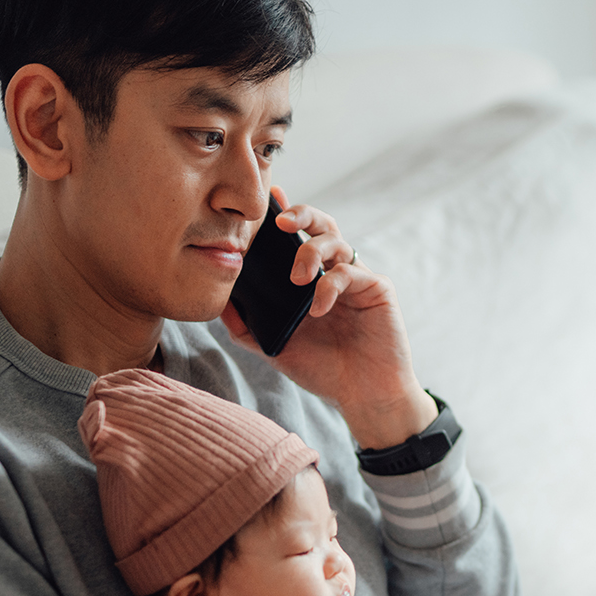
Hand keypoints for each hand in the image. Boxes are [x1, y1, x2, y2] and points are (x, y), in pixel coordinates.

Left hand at [218, 186, 436, 448]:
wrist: (364, 397)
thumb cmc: (325, 371)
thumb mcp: (277, 347)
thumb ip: (248, 328)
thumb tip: (219, 303)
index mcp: (313, 280)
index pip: (298, 238)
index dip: (286, 214)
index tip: (271, 198)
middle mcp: (336, 272)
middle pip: (322, 224)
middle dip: (301, 214)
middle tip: (280, 223)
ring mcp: (358, 278)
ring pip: (336, 240)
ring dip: (311, 251)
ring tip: (297, 279)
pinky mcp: (377, 289)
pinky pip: (351, 272)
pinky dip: (329, 286)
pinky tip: (318, 310)